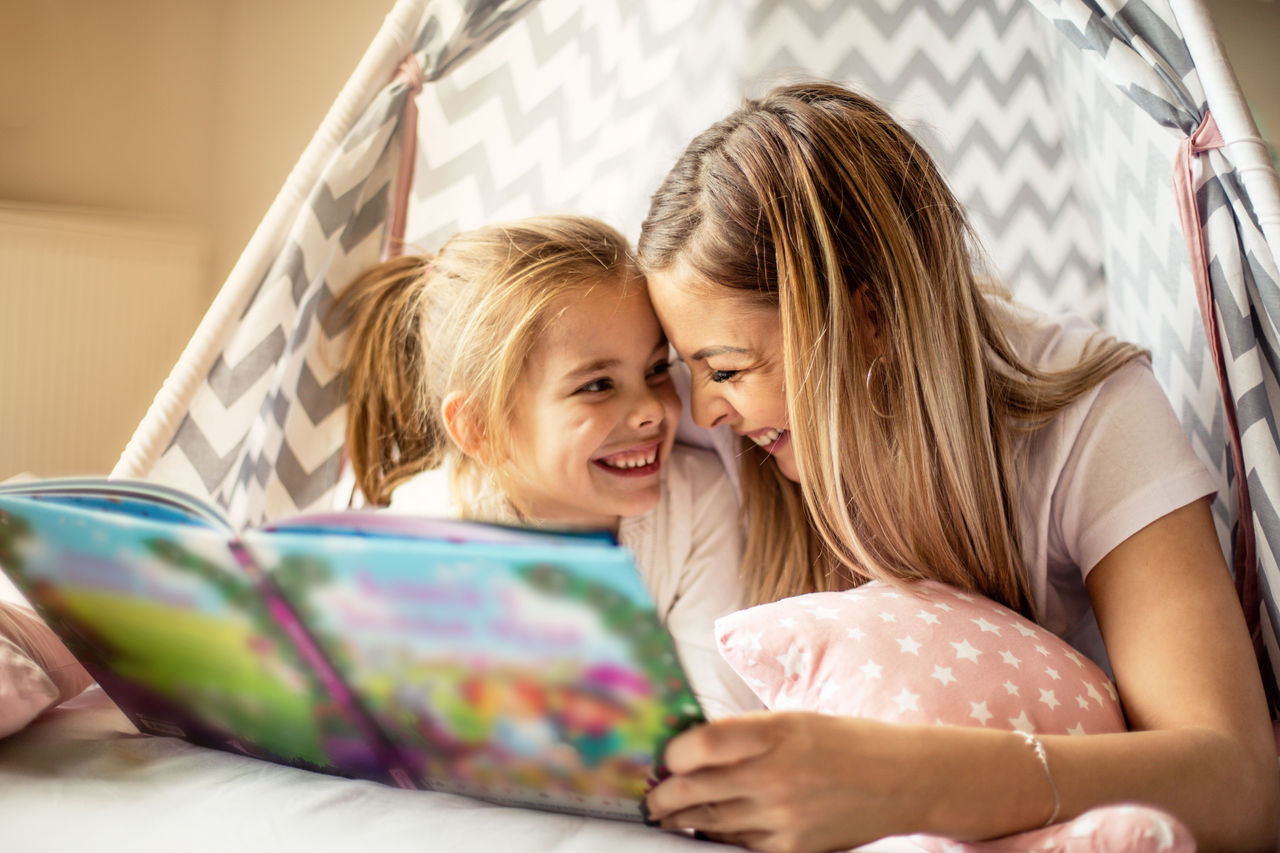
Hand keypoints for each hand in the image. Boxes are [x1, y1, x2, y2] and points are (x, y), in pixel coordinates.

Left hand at [645, 711, 930, 852]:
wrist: (902, 778)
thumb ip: (744, 736)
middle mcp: (775, 775)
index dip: (672, 753)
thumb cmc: (844, 741)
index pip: (701, 744)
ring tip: (664, 814)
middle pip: (696, 788)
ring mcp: (783, 816)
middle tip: (649, 795)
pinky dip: (717, 839)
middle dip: (663, 794)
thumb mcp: (792, 721)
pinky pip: (739, 847)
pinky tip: (704, 831)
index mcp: (774, 732)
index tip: (664, 756)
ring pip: (711, 821)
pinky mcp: (793, 848)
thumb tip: (691, 749)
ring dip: (681, 819)